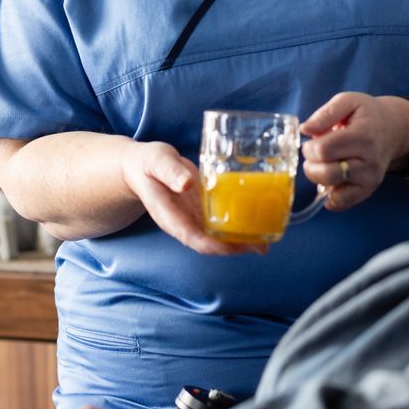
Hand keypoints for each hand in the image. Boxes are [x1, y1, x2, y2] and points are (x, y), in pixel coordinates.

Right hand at [120, 141, 262, 255]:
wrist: (143, 167)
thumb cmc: (148, 163)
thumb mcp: (156, 161)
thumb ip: (170, 172)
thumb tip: (187, 184)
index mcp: (169, 216)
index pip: (193, 238)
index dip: (215, 245)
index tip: (236, 245)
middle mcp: (183, 222)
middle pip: (210, 243)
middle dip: (235, 247)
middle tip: (262, 245)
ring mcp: (193, 218)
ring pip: (217, 236)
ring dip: (240, 240)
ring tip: (265, 240)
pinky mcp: (201, 210)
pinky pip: (220, 223)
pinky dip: (237, 225)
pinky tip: (255, 222)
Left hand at [300, 92, 408, 212]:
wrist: (394, 129)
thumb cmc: (367, 114)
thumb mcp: (348, 101)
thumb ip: (325, 113)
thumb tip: (305, 130)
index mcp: (362, 135)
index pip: (324, 150)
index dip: (309, 148)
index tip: (311, 142)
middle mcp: (369, 160)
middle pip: (327, 173)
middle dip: (311, 165)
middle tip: (314, 156)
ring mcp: (370, 178)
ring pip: (333, 191)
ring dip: (319, 179)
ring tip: (322, 165)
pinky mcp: (368, 189)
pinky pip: (342, 203)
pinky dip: (330, 196)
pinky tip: (330, 180)